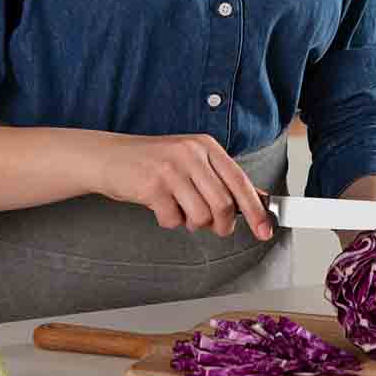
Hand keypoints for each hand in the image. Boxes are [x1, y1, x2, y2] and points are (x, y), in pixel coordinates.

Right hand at [93, 132, 273, 240]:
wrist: (109, 157)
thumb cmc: (153, 162)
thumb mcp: (192, 161)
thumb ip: (222, 179)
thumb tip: (259, 199)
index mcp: (206, 146)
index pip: (240, 182)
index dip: (256, 210)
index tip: (266, 230)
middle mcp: (191, 153)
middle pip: (223, 204)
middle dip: (221, 225)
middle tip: (214, 227)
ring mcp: (171, 168)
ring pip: (201, 216)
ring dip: (192, 223)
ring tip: (180, 209)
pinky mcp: (151, 185)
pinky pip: (173, 220)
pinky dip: (169, 221)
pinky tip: (160, 206)